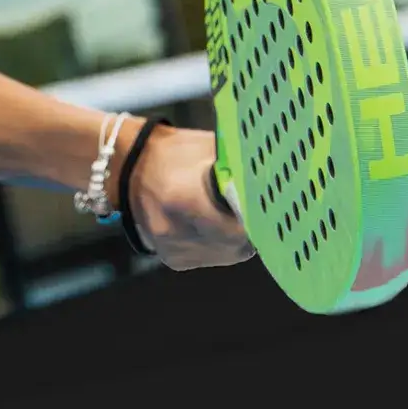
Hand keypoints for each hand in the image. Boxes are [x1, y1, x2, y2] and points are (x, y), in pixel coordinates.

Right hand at [123, 125, 255, 271]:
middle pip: (238, 244)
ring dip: (238, 237)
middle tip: (255, 206)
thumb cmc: (176, 152)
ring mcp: (173, 249)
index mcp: (183, 197)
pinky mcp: (174, 259)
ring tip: (230, 211)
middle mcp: (175, 230)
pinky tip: (211, 222)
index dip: (258, 217)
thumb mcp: (209, 149)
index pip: (240, 225)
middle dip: (251, 227)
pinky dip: (220, 243)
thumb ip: (240, 167)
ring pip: (230, 254)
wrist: (129, 168)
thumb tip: (278, 180)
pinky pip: (214, 257)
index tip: (267, 205)